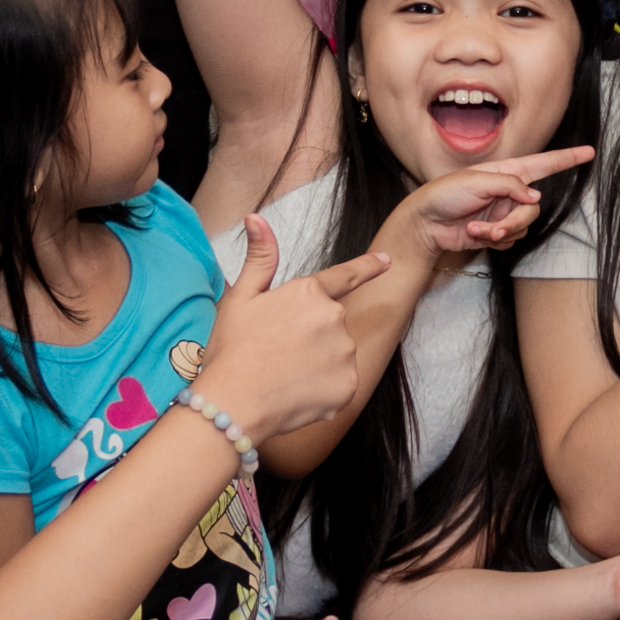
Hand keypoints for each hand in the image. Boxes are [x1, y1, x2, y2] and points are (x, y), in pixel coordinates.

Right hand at [200, 215, 379, 441]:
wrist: (234, 402)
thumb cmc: (232, 350)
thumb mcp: (240, 298)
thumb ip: (259, 258)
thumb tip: (256, 217)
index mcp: (310, 293)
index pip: (346, 276)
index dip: (368, 267)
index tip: (387, 260)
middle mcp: (335, 318)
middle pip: (332, 323)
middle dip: (313, 334)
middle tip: (278, 352)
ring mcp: (345, 352)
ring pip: (338, 354)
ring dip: (319, 363)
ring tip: (284, 374)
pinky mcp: (349, 385)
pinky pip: (341, 383)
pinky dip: (323, 389)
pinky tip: (297, 393)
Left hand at [396, 146, 597, 257]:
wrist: (424, 223)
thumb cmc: (444, 194)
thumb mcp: (476, 181)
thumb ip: (510, 186)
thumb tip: (535, 197)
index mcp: (507, 171)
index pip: (543, 164)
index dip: (567, 158)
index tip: (590, 152)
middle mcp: (509, 192)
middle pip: (534, 208)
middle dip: (516, 221)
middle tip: (496, 228)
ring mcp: (504, 213)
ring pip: (524, 227)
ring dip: (501, 232)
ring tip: (476, 229)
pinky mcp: (497, 233)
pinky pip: (511, 240)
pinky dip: (494, 241)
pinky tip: (475, 235)